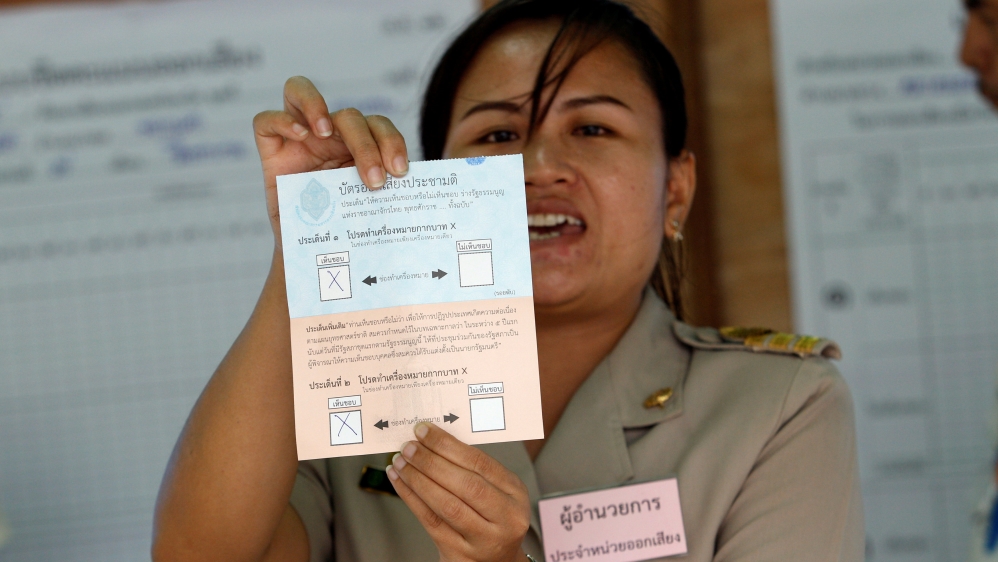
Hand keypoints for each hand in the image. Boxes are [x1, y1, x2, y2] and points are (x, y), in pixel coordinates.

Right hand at [252, 76, 408, 247]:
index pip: (377, 125)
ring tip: (325, 130)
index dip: (391, 141)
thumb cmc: (346, 227)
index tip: (400, 171)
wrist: (314, 255)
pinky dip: (282, 120)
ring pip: (299, 91)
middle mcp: (329, 135)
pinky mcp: (271, 151)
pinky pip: (266, 121)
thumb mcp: (368, 207)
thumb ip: (385, 192)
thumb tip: (416, 191)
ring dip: (315, 104)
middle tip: (374, 180)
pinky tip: (300, 135)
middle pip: (348, 115)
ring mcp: (297, 139)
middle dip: (365, 145)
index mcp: (359, 144)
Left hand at [387, 423, 530, 561]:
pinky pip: (431, 521)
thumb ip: (474, 469)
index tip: (425, 431)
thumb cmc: (493, 518)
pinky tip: (401, 482)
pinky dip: (412, 498)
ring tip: (400, 463)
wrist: (496, 561)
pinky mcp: (460, 553)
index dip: (449, 445)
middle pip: (465, 484)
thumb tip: (434, 441)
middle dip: (431, 461)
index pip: (480, 463)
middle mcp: (505, 518)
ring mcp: (483, 539)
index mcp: (515, 494)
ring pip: (446, 504)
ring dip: (418, 479)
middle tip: (409, 447)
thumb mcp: (498, 491)